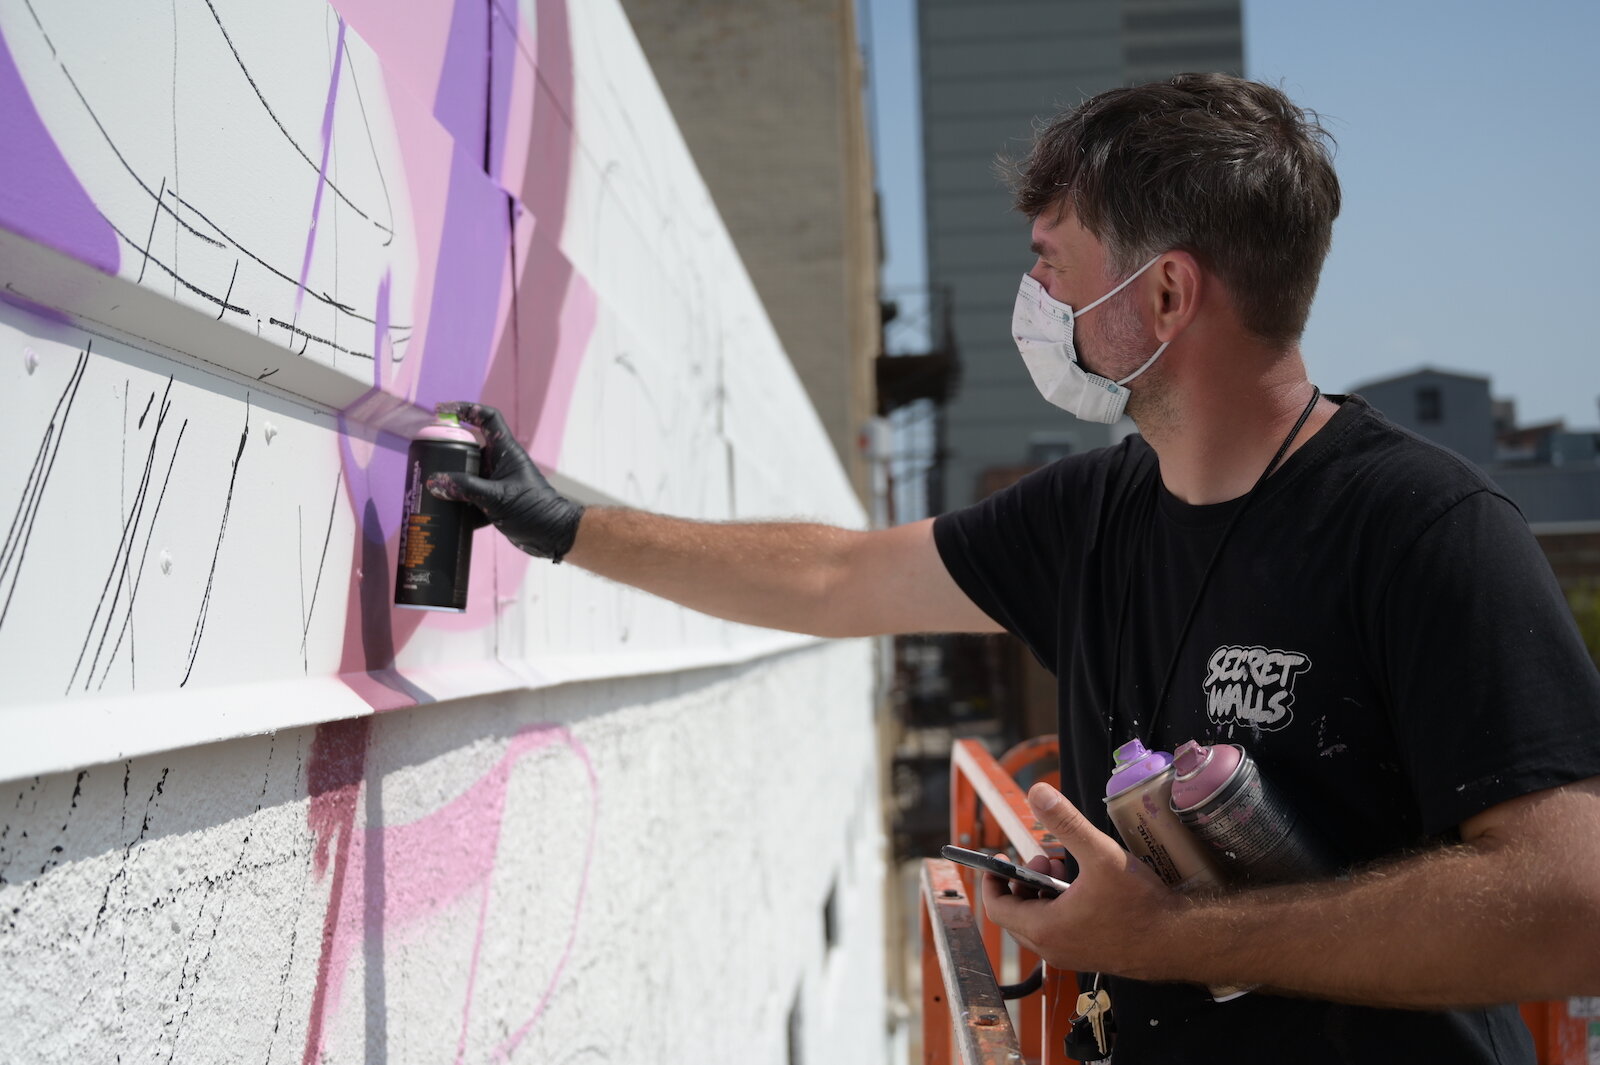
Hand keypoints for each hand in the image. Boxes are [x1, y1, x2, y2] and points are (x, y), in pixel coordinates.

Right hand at [426, 402, 585, 561]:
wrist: (553, 536)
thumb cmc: (534, 510)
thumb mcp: (497, 498)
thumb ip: (466, 488)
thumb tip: (434, 481)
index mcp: (506, 452)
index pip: (488, 418)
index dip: (467, 408)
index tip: (443, 410)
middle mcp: (500, 463)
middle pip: (469, 447)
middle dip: (448, 450)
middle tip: (426, 454)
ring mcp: (497, 482)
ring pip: (467, 473)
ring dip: (450, 479)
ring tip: (427, 483)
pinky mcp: (494, 501)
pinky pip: (470, 496)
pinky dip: (458, 503)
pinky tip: (443, 511)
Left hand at [981, 782, 1181, 979]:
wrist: (1179, 940)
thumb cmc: (1141, 903)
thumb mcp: (1100, 854)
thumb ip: (1066, 822)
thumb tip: (1038, 793)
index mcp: (1045, 928)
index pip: (997, 907)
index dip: (993, 880)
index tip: (1001, 859)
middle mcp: (1052, 949)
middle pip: (1015, 915)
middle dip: (1024, 882)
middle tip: (1048, 858)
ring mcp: (1070, 956)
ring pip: (1037, 924)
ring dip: (1042, 894)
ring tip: (1065, 868)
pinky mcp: (1087, 956)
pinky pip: (1057, 933)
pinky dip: (1058, 908)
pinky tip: (1084, 888)